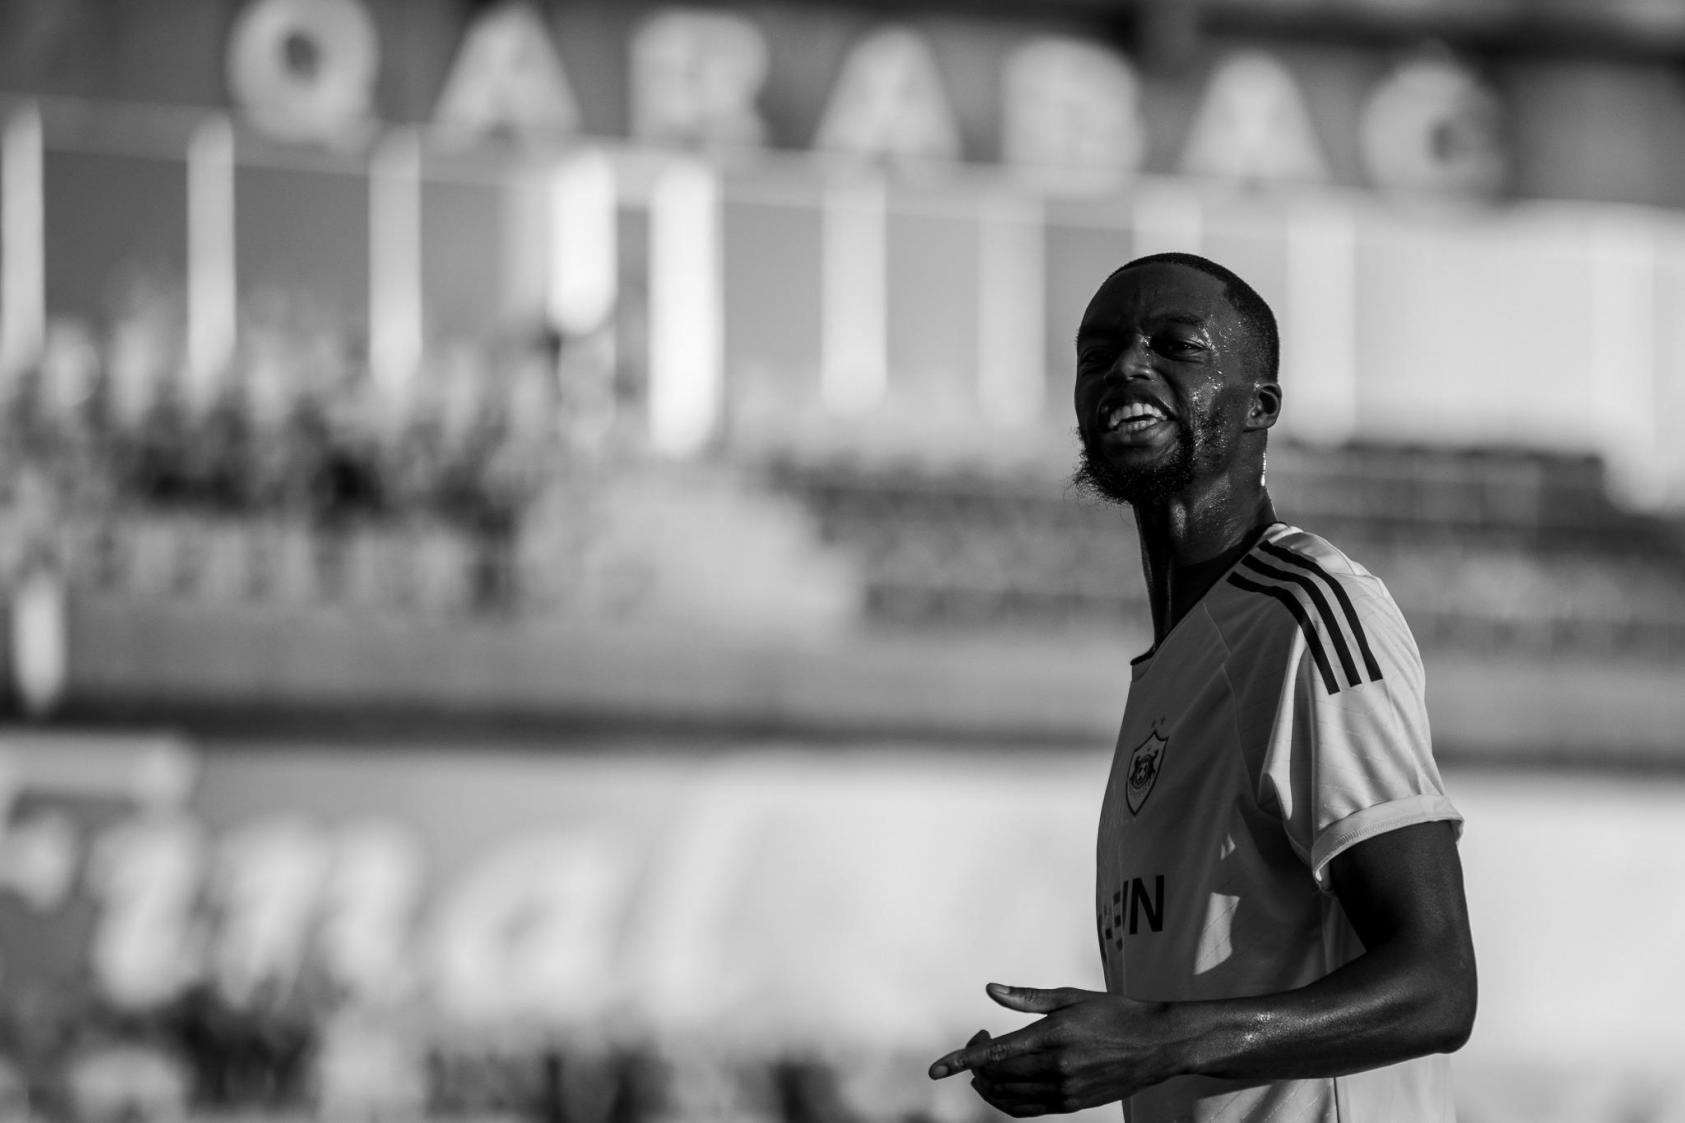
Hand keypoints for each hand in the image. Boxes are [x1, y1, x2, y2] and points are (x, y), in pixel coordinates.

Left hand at [927, 983, 1176, 1116]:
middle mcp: (1056, 1068)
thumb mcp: (1071, 997)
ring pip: (1008, 1098)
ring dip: (987, 1085)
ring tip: (984, 1066)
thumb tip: (990, 989)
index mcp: (1053, 1036)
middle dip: (974, 1063)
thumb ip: (1027, 997)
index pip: (994, 1054)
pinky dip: (1006, 1101)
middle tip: (978, 1039)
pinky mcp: (1072, 1104)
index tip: (935, 1070)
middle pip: (996, 1077)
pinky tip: (1003, 1085)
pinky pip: (1027, 1110)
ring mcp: (1065, 1091)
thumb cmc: (1115, 1013)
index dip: (960, 1062)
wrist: (1158, 1045)